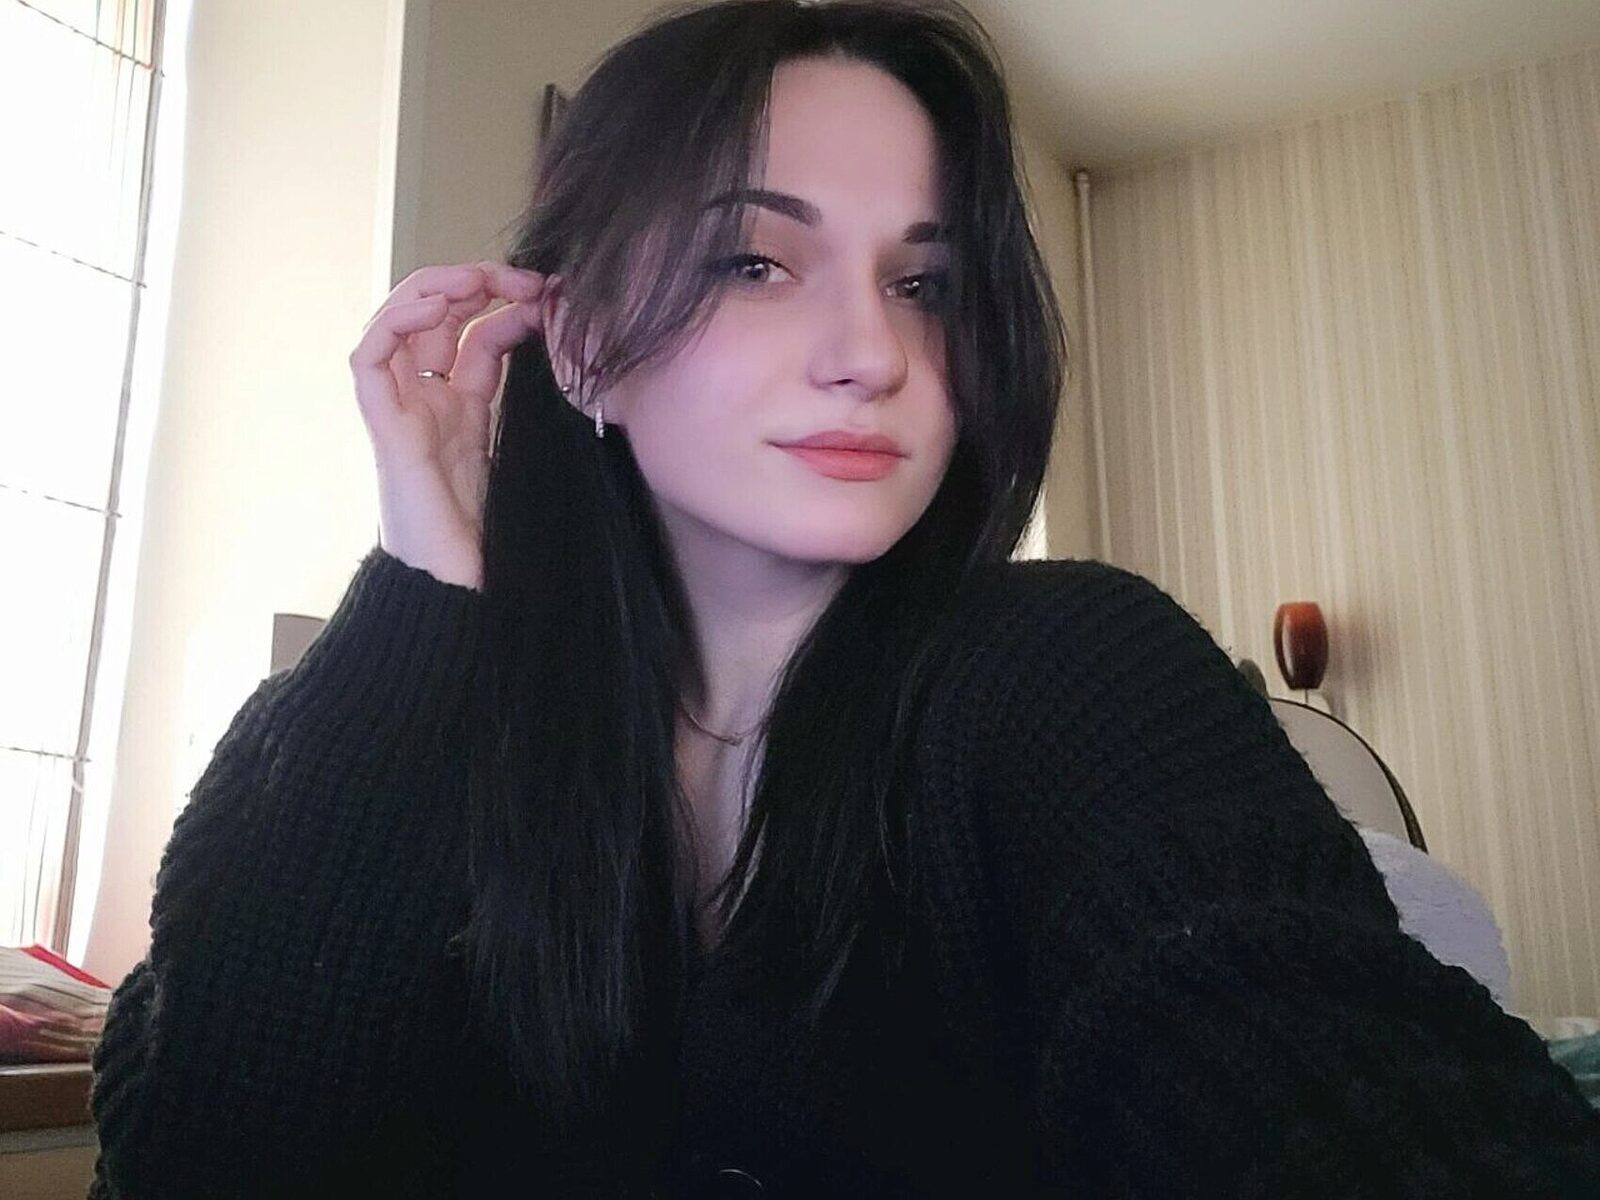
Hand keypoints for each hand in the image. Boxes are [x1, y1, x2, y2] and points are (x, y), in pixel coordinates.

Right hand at [348, 261, 548, 589]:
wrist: (466, 580)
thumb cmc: (498, 524)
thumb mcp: (526, 440)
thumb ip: (532, 393)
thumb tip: (556, 337)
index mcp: (462, 405)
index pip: (475, 333)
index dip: (506, 304)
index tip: (547, 294)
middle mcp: (427, 401)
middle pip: (433, 318)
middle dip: (471, 284)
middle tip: (519, 278)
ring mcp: (402, 410)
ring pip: (394, 324)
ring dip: (431, 290)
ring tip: (473, 279)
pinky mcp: (384, 427)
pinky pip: (369, 358)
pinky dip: (395, 323)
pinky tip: (436, 308)